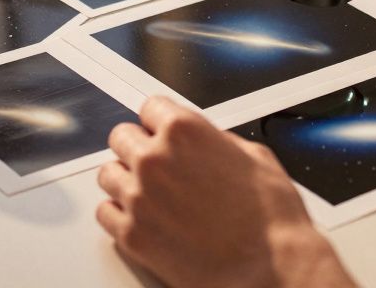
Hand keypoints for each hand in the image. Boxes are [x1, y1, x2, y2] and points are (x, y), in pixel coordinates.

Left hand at [96, 97, 354, 287]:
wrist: (269, 269)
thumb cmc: (270, 219)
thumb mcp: (254, 158)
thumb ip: (216, 141)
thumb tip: (205, 141)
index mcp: (184, 131)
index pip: (150, 107)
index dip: (160, 121)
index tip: (162, 131)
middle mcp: (154, 160)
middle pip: (121, 137)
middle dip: (139, 147)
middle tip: (157, 163)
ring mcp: (139, 198)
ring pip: (108, 174)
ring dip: (126, 179)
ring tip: (149, 192)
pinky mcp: (132, 235)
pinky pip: (105, 213)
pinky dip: (119, 213)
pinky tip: (141, 216)